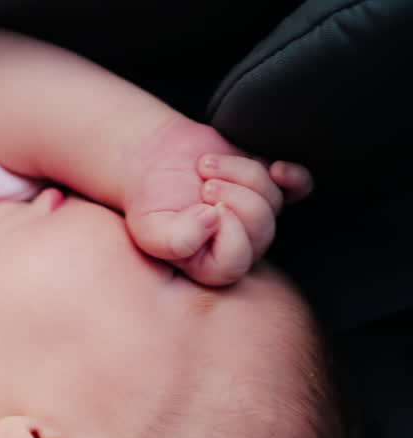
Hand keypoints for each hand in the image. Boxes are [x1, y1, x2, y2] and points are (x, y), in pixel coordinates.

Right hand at [123, 118, 312, 285]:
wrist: (153, 161)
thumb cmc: (150, 198)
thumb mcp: (149, 227)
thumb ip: (175, 240)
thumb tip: (211, 223)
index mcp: (210, 265)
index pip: (236, 262)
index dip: (226, 230)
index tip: (204, 206)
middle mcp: (239, 245)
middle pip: (261, 229)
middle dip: (234, 196)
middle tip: (205, 184)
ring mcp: (256, 216)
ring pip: (273, 201)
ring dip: (240, 173)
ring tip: (208, 166)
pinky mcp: (268, 187)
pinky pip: (300, 188)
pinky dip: (292, 176)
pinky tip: (275, 168)